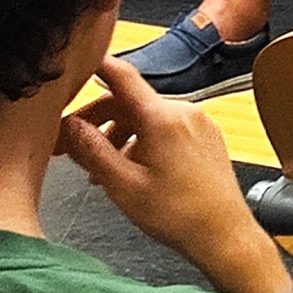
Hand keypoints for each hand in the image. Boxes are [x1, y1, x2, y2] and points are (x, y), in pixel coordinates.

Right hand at [57, 57, 288, 292]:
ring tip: (101, 169)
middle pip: (131, 102)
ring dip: (119, 135)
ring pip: (147, 118)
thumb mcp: (122, 185)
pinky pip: (166, 128)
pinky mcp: (206, 137)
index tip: (82, 60)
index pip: (124, 78)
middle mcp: (185, 113)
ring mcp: (199, 123)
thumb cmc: (177, 214)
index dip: (100, 66)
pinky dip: (143, 141)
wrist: (223, 232)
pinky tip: (131, 168)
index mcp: (163, 119)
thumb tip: (69, 125)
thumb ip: (92, 150)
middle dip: (98, 120)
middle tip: (72, 145)